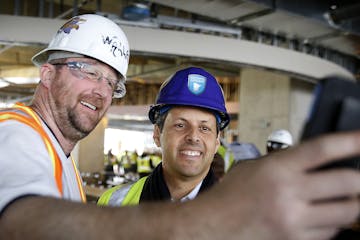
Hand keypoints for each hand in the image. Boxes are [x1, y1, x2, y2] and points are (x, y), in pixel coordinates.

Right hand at [191, 131, 359, 239]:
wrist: (213, 226)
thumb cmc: (231, 195)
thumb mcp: (254, 168)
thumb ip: (286, 163)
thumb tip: (318, 160)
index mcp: (277, 169)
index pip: (323, 149)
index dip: (351, 141)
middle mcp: (289, 193)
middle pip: (347, 183)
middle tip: (358, 176)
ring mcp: (295, 220)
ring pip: (347, 212)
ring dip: (352, 203)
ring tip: (346, 197)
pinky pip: (331, 232)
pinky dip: (334, 223)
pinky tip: (323, 216)